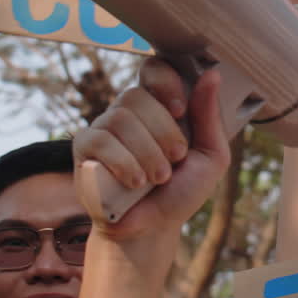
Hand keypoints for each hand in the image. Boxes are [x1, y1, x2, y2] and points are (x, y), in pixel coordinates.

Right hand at [73, 58, 230, 244]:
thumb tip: (212, 74)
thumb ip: (210, 116)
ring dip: (146, 152)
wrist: (152, 228)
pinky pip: (99, 139)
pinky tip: (135, 182)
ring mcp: (105, 126)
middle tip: (175, 159)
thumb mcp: (210, 156)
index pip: (154, 69)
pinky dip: (123, 162)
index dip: (164, 82)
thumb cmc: (181, 190)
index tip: (180, 110)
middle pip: (137, 95)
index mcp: (160, 105)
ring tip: (158, 177)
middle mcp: (129, 111)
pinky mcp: (84, 147)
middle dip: (163, 131)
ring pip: (120, 117)